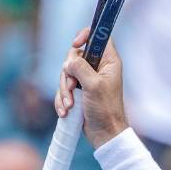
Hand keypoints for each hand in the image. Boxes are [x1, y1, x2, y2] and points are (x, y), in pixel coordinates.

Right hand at [55, 28, 129, 148]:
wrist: (104, 133)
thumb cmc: (105, 109)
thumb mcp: (93, 85)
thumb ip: (80, 68)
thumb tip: (69, 62)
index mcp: (108, 61)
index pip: (98, 36)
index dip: (85, 36)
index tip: (76, 44)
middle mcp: (98, 67)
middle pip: (74, 56)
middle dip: (68, 73)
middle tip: (72, 88)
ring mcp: (87, 79)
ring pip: (66, 73)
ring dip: (64, 91)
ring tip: (69, 105)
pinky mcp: (79, 91)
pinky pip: (64, 88)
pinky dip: (62, 99)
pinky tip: (65, 112)